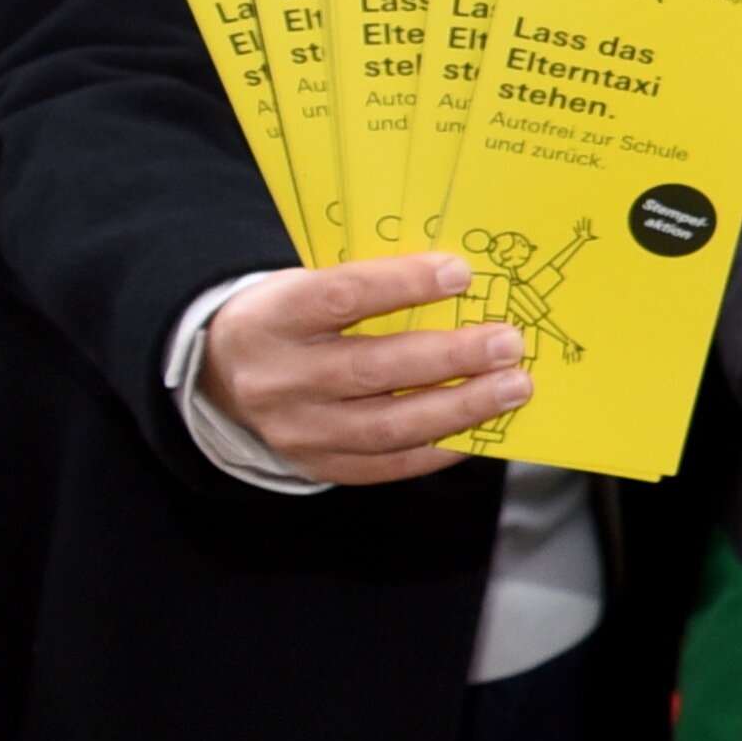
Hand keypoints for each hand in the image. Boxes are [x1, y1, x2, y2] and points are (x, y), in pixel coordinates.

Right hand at [195, 256, 529, 485]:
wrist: (228, 375)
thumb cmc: (294, 319)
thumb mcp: (308, 286)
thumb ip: (371, 287)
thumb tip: (464, 284)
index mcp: (272, 319)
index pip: (339, 296)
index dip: (402, 284)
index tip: (461, 274)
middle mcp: (276, 379)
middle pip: (371, 370)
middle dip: (450, 357)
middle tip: (507, 343)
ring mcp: (295, 431)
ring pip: (387, 426)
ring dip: (461, 408)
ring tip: (513, 387)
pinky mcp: (318, 466)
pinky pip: (389, 464)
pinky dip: (442, 449)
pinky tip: (481, 429)